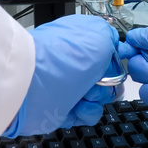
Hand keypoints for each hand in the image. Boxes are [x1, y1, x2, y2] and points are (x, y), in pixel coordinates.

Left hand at [4, 15, 121, 136]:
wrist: (31, 86)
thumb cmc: (62, 56)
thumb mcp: (98, 33)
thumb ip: (112, 37)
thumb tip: (116, 47)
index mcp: (81, 41)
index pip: (108, 52)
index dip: (115, 60)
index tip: (116, 64)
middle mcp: (75, 63)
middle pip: (108, 77)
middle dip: (108, 82)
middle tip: (96, 80)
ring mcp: (69, 86)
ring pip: (100, 97)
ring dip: (98, 98)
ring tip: (84, 95)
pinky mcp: (64, 108)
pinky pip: (88, 114)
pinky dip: (87, 112)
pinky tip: (78, 106)